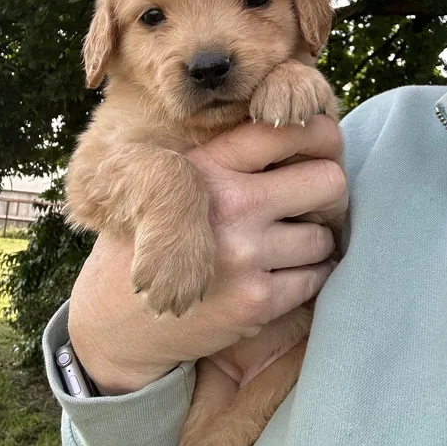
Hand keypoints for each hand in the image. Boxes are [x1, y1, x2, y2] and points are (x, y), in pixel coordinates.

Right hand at [68, 115, 346, 394]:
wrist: (117, 316)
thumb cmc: (154, 238)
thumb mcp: (175, 183)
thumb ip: (231, 159)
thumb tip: (319, 134)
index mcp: (208, 165)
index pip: (291, 129)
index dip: (320, 137)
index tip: (317, 153)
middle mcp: (229, 204)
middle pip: (329, 180)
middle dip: (327, 195)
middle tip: (311, 206)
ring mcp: (244, 254)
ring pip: (324, 236)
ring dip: (312, 244)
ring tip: (281, 247)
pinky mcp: (254, 301)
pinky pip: (315, 279)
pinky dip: (304, 279)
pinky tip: (275, 276)